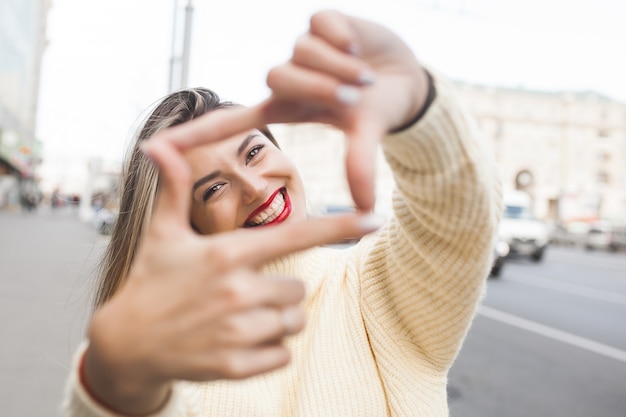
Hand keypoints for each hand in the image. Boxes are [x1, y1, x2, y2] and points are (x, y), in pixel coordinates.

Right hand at [84, 134, 380, 413]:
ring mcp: (237, 332)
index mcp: (227, 255)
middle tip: (245, 291)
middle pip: (300, 288)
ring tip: (240, 316)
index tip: (374, 218)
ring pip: (294, 321)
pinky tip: (239, 341)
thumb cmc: (150, 281)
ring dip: (278, 319)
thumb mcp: (161, 233)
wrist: (126, 343)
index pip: (295, 235)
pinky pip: (282, 355)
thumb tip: (158, 144)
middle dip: (281, 290)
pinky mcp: (235, 366)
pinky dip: (270, 349)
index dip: (339, 225)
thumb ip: (171, 189)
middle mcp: (238, 292)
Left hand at [157, 11, 428, 211]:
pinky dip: (344, 37)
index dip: (196, 135)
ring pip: (302, 50)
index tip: (155, 148)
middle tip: (355, 95)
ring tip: (365, 76)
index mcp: (287, 108)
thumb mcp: (367, 135)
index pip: (232, 122)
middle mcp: (289, 79)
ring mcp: (304, 50)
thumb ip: (360, 165)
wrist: (405, 78)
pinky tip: (359, 45)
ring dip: (340, 65)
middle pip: (277, 76)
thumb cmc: (378, 109)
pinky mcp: (321, 23)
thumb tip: (366, 209)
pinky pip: (320, 24)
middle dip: (320, 85)